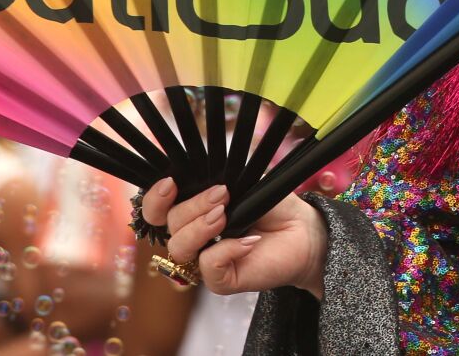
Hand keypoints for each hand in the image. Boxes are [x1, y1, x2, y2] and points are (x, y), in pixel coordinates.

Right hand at [138, 178, 329, 299]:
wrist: (303, 230)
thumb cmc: (273, 205)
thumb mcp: (245, 183)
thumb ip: (217, 181)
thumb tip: (200, 179)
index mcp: (193, 212)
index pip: (156, 210)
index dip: (155, 199)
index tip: (170, 184)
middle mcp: (193, 237)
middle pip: (169, 225)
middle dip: (193, 207)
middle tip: (222, 194)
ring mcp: (205, 260)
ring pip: (180, 248)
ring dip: (201, 228)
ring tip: (226, 215)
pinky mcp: (222, 280)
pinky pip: (208, 268)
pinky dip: (226, 250)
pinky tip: (249, 240)